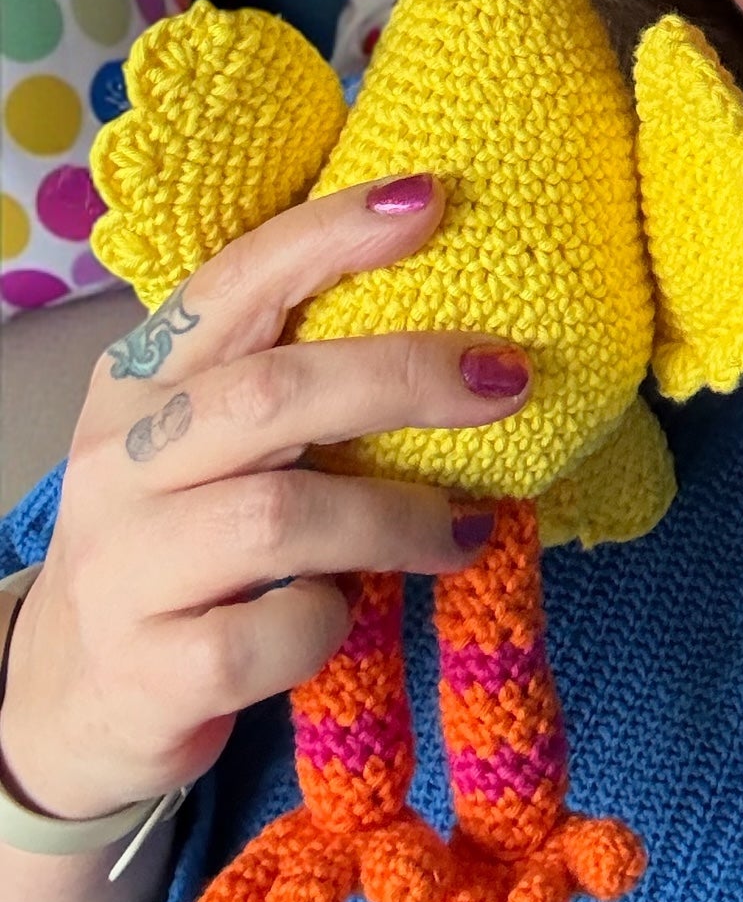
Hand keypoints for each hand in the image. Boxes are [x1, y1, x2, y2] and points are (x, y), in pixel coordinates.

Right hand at [0, 177, 532, 826]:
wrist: (76, 702)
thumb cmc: (183, 545)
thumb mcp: (206, 446)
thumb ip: (291, 382)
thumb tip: (459, 323)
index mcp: (141, 379)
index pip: (235, 281)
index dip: (332, 235)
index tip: (431, 199)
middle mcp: (120, 461)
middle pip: (274, 393)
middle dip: (406, 375)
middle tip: (507, 379)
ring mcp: (124, 567)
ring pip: (283, 518)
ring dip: (398, 519)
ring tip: (463, 531)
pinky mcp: (148, 673)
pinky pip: (272, 633)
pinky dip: (329, 621)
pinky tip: (346, 617)